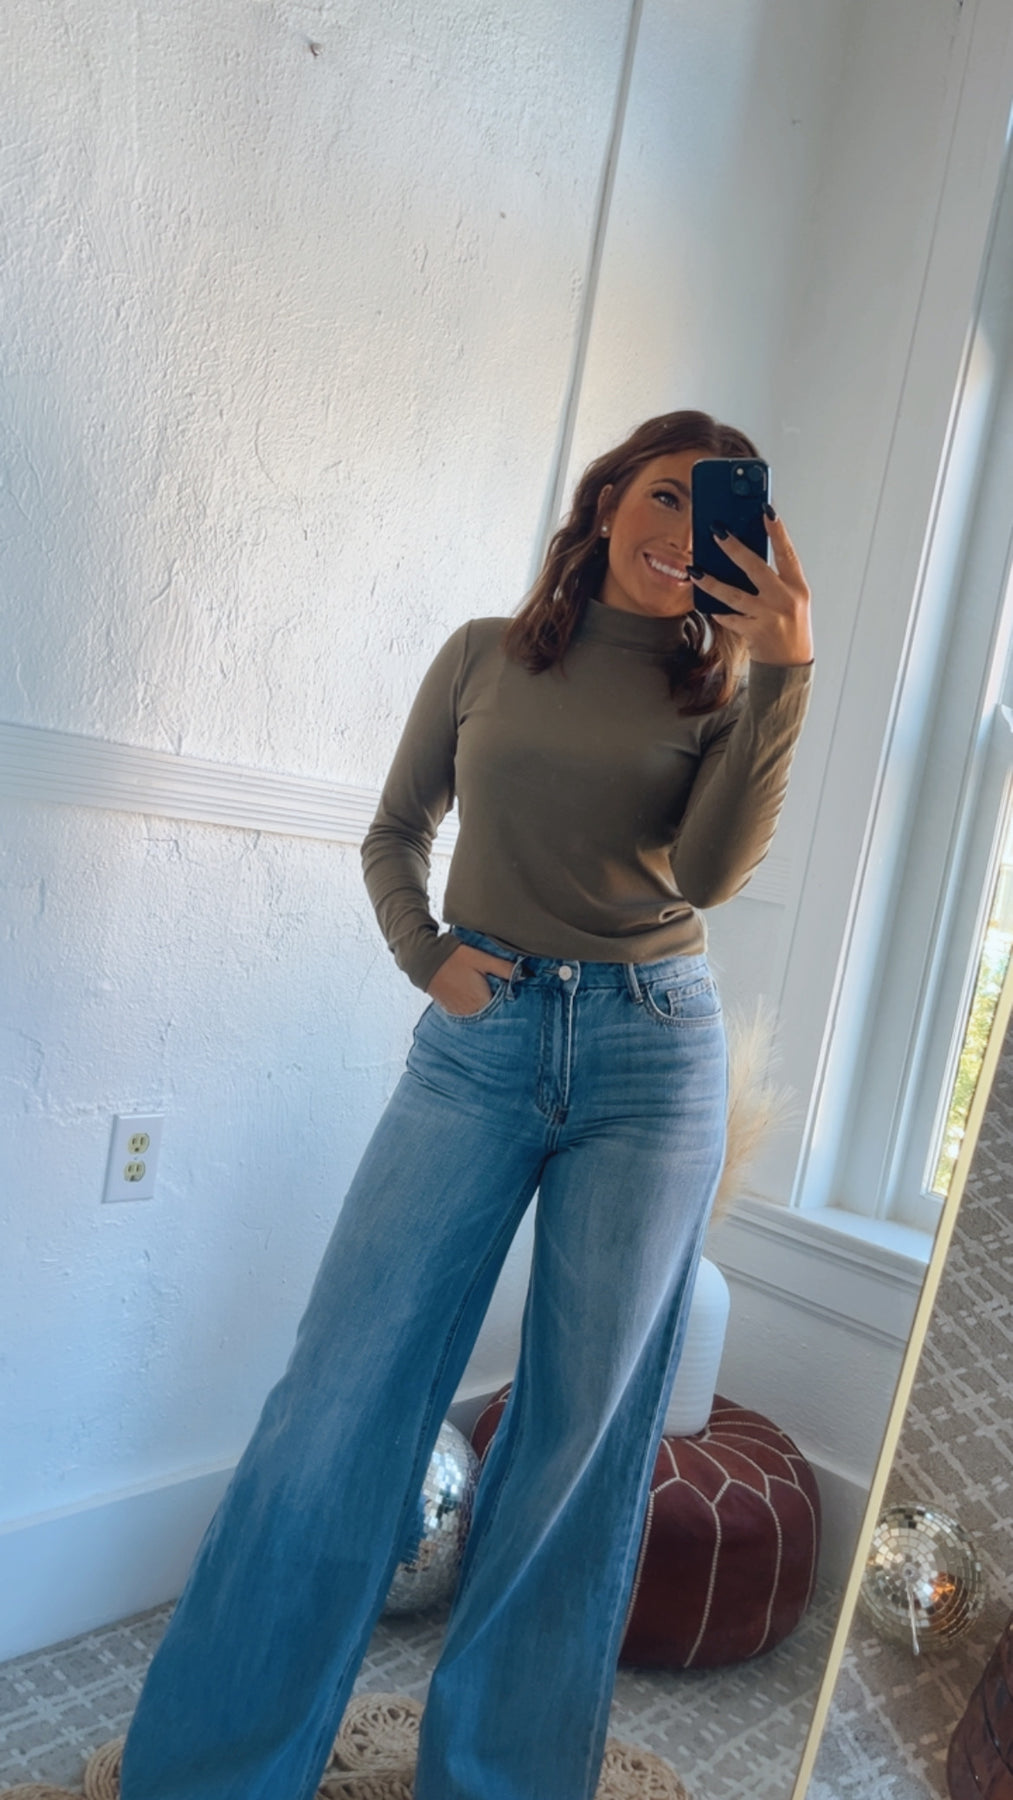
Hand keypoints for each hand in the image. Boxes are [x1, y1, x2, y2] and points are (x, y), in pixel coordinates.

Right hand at [427, 943, 516, 1014]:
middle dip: (500, 1006)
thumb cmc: (455, 957)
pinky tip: (474, 996)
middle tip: (503, 994)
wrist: (424, 960)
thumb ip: (505, 968)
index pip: (504, 1010)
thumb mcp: (483, 959)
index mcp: (482, 1001)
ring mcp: (459, 1013)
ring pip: (480, 1015)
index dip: (511, 1002)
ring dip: (487, 1008)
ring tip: (488, 994)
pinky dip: (474, 1008)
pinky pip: (468, 1014)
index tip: (515, 996)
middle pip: (493, 1015)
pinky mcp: (450, 1010)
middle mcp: (471, 1012)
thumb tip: (526, 975)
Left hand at [690, 512, 812, 666]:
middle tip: (717, 531)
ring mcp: (769, 617)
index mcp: (797, 587)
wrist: (790, 665)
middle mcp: (785, 599)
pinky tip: (706, 605)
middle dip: (735, 548)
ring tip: (695, 570)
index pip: (787, 553)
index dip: (777, 531)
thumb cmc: (790, 628)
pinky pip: (730, 618)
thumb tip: (746, 555)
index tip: (766, 510)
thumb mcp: (791, 600)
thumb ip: (775, 580)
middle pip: (756, 568)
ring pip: (735, 595)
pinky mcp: (754, 633)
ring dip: (712, 582)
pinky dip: (718, 612)